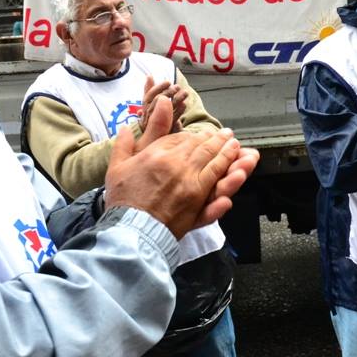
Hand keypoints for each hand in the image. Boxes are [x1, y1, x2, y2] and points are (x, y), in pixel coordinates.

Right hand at [106, 99, 258, 237]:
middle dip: (217, 139)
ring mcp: (191, 185)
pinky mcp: (198, 204)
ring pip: (215, 163)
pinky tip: (238, 174)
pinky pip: (217, 188)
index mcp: (159, 155)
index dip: (195, 135)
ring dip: (228, 153)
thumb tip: (127, 125)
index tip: (203, 133)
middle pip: (203, 147)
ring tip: (236, 147)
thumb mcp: (118, 165)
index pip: (183, 138)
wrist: (128, 231)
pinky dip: (228, 180)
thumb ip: (126, 143)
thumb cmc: (122, 200)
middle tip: (227, 135)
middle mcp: (178, 166)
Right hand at [140, 75, 188, 133]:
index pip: (148, 98)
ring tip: (185, 92)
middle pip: (157, 104)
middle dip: (168, 93)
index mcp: (144, 112)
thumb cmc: (152, 121)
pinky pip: (174, 122)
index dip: (158, 88)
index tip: (168, 81)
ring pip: (167, 112)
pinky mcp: (166, 134)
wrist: (153, 143)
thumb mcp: (148, 105)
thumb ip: (148, 90)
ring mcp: (157, 128)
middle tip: (177, 87)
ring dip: (177, 100)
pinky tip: (184, 104)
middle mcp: (148, 120)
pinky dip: (179, 111)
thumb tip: (149, 76)